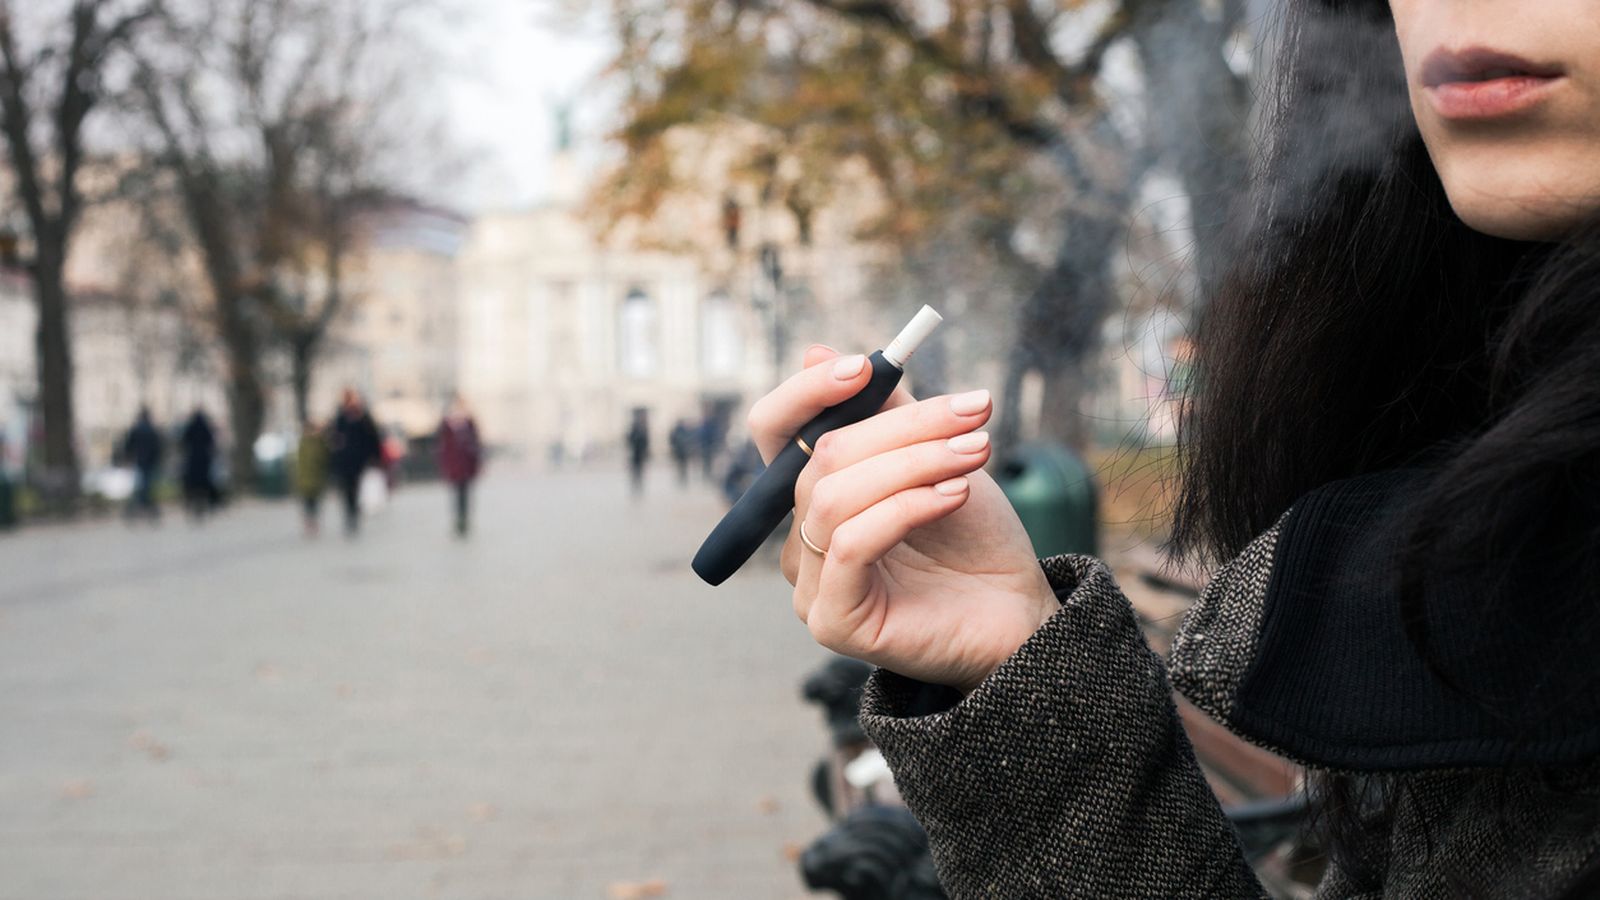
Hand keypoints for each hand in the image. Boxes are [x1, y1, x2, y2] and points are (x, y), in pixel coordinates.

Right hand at [748, 344, 1058, 693]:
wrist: (1017, 614)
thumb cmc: (974, 539)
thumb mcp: (933, 457)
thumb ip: (884, 412)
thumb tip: (817, 351)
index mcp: (814, 496)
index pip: (776, 432)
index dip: (809, 391)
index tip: (868, 364)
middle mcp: (800, 540)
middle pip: (820, 457)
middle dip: (903, 426)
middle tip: (974, 411)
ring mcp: (810, 584)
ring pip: (834, 496)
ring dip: (914, 463)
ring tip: (977, 452)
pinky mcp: (832, 621)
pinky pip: (849, 544)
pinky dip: (905, 507)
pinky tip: (955, 495)